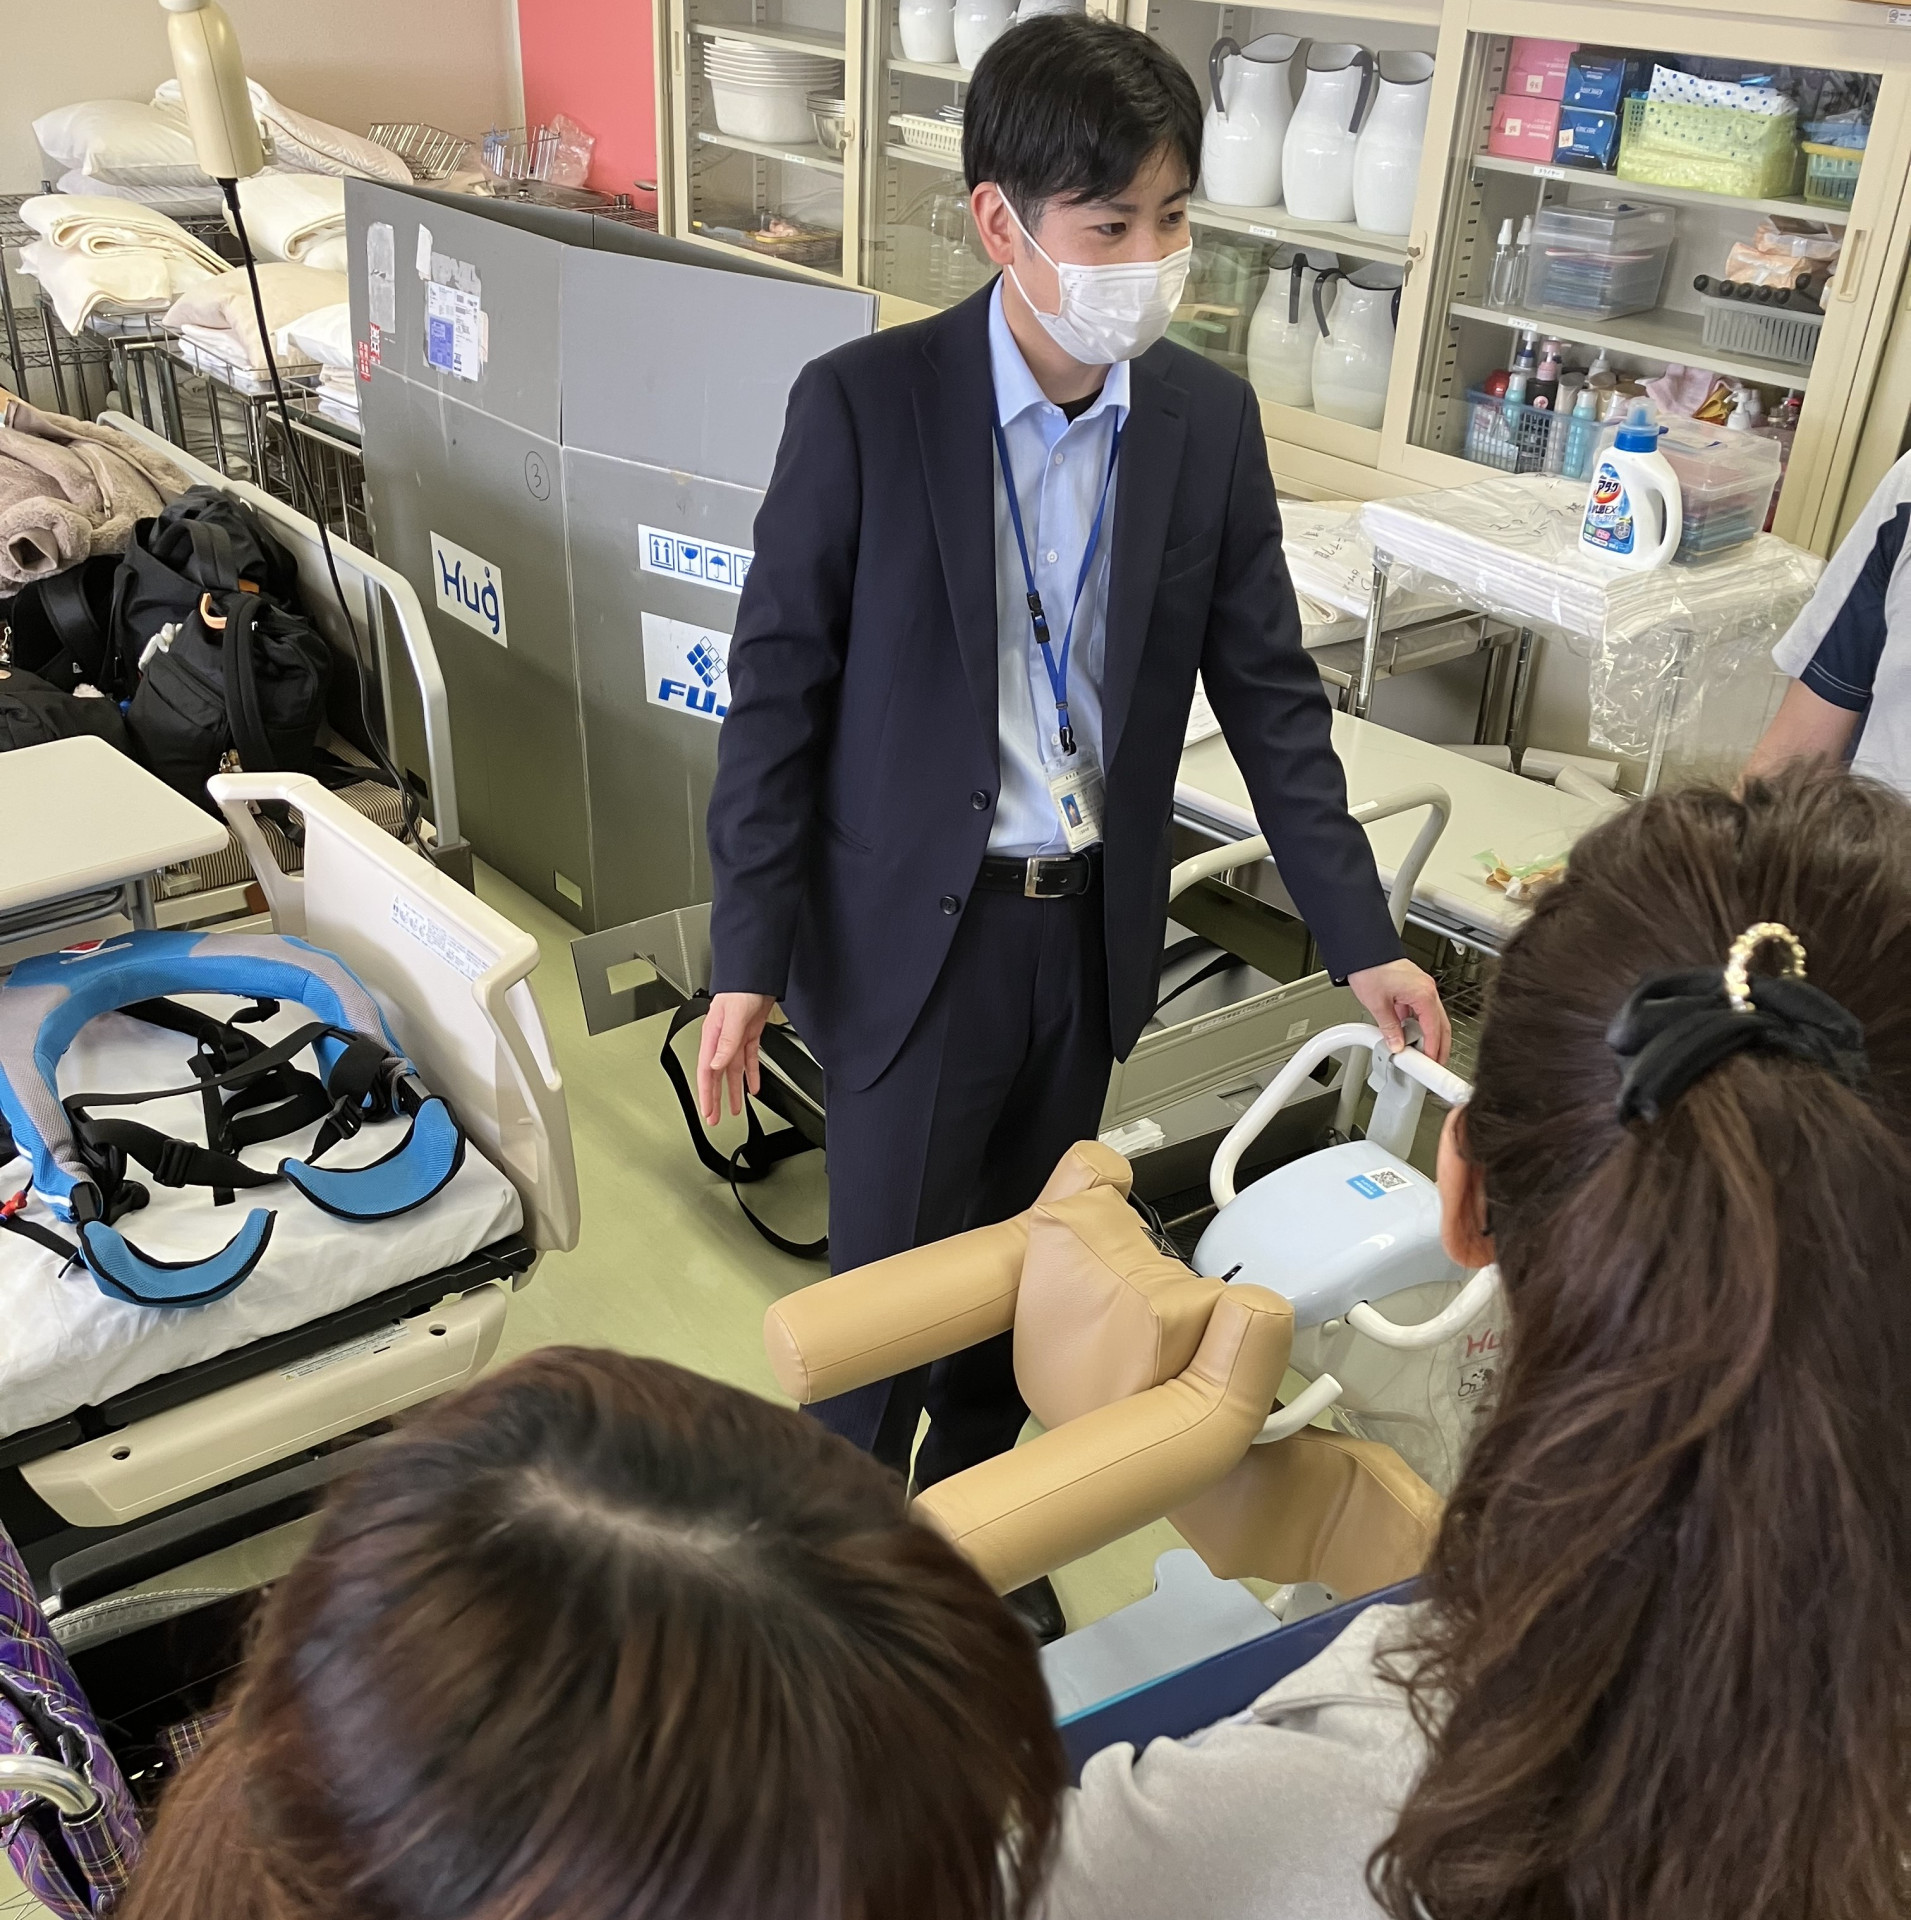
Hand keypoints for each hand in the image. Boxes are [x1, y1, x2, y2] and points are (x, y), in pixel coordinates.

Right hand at [696, 992, 775, 1123]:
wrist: (758, 974)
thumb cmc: (742, 987)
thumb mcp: (733, 1016)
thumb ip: (725, 1042)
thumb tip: (716, 1065)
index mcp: (712, 1036)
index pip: (706, 1071)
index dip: (706, 1094)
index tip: (707, 1112)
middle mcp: (722, 1039)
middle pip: (716, 1075)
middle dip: (715, 1098)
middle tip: (714, 1118)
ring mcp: (736, 1038)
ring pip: (733, 1071)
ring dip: (733, 1090)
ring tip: (734, 1109)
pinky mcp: (749, 1034)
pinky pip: (748, 1060)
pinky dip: (751, 1075)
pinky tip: (753, 1086)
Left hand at [1348, 959, 1449, 1064]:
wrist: (1362, 948)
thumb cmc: (1370, 968)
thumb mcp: (1377, 1004)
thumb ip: (1389, 1028)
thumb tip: (1396, 1044)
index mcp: (1423, 994)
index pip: (1435, 1028)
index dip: (1434, 1048)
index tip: (1431, 1063)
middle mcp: (1427, 990)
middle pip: (1441, 1024)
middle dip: (1439, 1045)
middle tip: (1434, 1063)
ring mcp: (1422, 987)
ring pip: (1433, 1017)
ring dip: (1429, 1035)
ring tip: (1422, 1053)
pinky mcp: (1413, 987)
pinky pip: (1422, 1010)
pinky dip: (1420, 1024)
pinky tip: (1411, 1035)